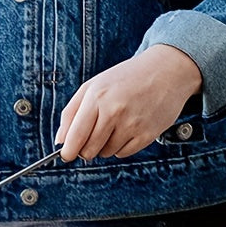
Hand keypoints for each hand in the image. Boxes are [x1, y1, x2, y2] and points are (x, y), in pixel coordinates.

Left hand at [55, 44, 202, 160]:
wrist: (165, 71)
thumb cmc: (125, 78)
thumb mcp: (92, 86)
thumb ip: (71, 112)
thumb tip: (60, 141)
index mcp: (96, 98)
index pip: (75, 135)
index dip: (68, 151)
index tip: (66, 155)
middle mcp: (114, 112)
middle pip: (89, 149)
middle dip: (84, 149)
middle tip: (89, 138)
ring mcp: (132, 124)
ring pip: (105, 153)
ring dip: (103, 146)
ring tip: (112, 126)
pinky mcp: (148, 134)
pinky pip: (123, 153)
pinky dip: (120, 147)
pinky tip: (125, 129)